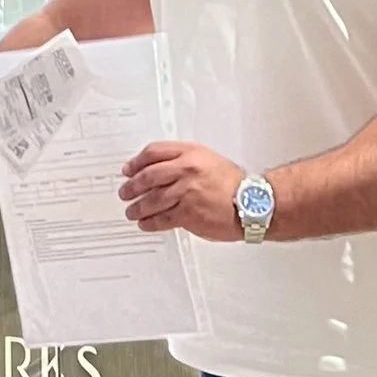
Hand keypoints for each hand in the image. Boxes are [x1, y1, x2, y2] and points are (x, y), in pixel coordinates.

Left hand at [120, 139, 248, 242]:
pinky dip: (150, 222)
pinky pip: (162, 218)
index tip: (128, 169)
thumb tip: (159, 169)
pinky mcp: (188, 213)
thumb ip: (184, 162)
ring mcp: (186, 192)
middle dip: (132, 186)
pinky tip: (145, 224)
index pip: (154, 152)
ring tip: (131, 211)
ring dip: (137, 207)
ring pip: (152, 199)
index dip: (136, 162)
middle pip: (148, 176)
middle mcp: (186, 170)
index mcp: (191, 153)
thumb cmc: (233, 184)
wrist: (252, 203)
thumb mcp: (208, 160)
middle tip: (125, 192)